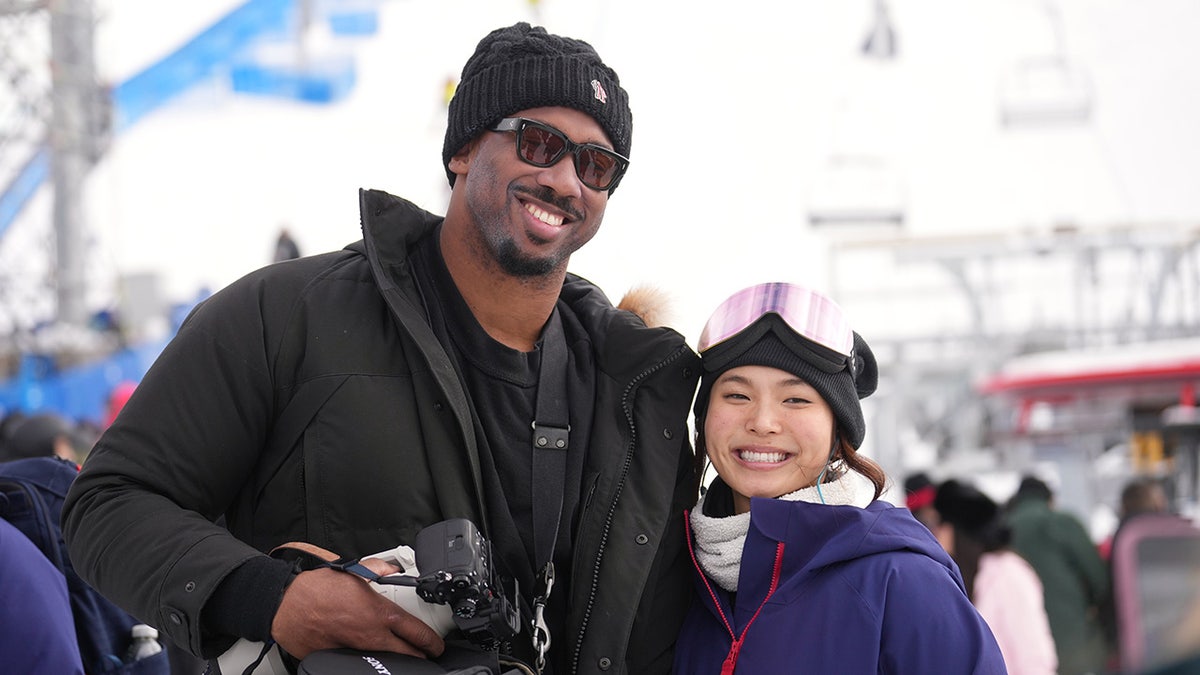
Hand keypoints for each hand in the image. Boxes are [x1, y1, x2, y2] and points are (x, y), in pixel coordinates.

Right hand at [271, 557, 445, 659]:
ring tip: (397, 653)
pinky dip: (365, 659)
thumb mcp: (352, 571)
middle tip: (424, 654)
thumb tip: (391, 569)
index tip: (436, 645)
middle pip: (408, 655)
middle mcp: (370, 636)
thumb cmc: (315, 588)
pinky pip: (358, 664)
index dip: (432, 642)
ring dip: (392, 657)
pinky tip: (365, 653)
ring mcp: (355, 651)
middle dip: (419, 656)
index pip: (417, 633)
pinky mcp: (338, 660)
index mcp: (379, 613)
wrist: (285, 604)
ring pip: (384, 661)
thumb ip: (377, 570)